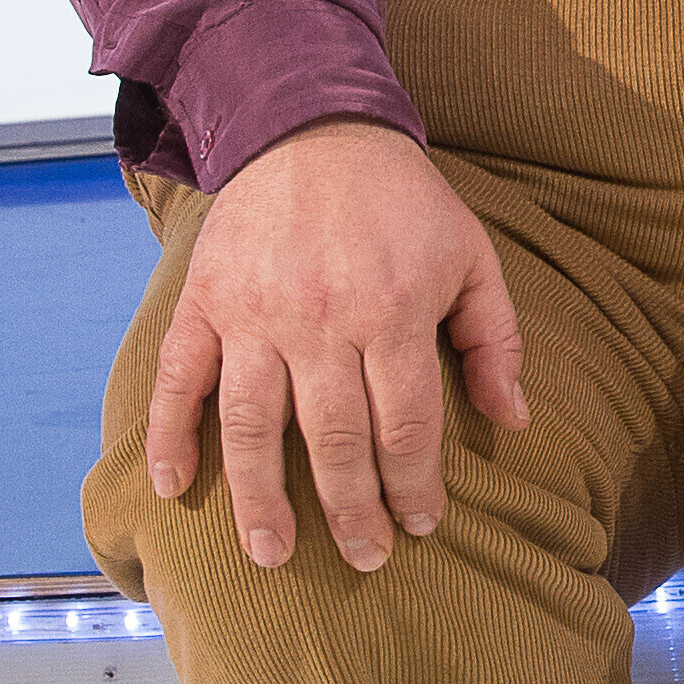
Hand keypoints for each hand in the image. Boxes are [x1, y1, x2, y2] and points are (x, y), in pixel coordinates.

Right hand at [147, 118, 530, 572]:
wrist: (310, 125)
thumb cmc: (402, 201)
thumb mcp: (471, 255)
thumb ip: (496, 339)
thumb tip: (512, 421)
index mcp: (392, 311)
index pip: (405, 423)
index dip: (413, 483)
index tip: (420, 525)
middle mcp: (319, 320)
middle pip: (332, 438)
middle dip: (350, 508)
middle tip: (363, 559)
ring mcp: (253, 313)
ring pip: (251, 424)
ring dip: (260, 497)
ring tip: (271, 553)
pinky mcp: (204, 301)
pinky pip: (179, 378)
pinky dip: (170, 434)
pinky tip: (174, 487)